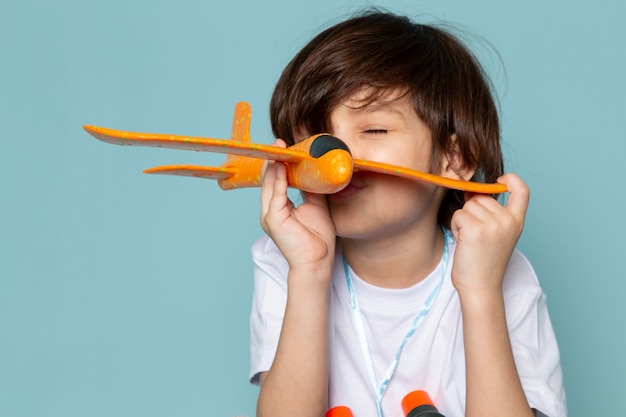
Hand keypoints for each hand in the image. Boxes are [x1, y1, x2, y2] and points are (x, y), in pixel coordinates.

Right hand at [260, 139, 336, 273]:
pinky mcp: (273, 219)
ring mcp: (269, 215)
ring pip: (270, 184)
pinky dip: (278, 178)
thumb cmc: (318, 239)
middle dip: (274, 160)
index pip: (276, 182)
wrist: (318, 262)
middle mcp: (271, 211)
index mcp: (279, 209)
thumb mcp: (316, 206)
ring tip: (278, 148)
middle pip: (269, 180)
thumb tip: (315, 171)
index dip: (279, 164)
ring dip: (274, 165)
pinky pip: (275, 194)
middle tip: (279, 142)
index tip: (285, 148)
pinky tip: (282, 165)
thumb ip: (311, 189)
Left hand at [449, 173, 529, 293]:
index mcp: (517, 222)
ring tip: (470, 240)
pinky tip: (463, 242)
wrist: (480, 287)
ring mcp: (493, 224)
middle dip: (473, 212)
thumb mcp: (497, 234)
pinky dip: (455, 227)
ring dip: (463, 220)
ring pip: (468, 205)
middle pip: (481, 197)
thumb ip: (491, 212)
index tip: (499, 180)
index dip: (511, 179)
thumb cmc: (484, 262)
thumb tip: (472, 190)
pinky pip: (458, 215)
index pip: (522, 190)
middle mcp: (508, 221)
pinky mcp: (475, 229)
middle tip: (476, 236)